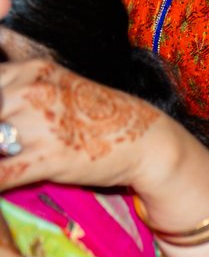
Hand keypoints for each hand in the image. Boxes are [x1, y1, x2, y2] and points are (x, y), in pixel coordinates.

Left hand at [0, 58, 169, 194]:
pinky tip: (1, 185)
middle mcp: (31, 92)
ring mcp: (38, 125)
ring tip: (10, 153)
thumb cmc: (99, 115)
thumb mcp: (57, 86)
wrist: (146, 140)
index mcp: (31, 72)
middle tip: (4, 142)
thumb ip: (17, 87)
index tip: (0, 121)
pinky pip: (0, 175)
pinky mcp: (47, 159)